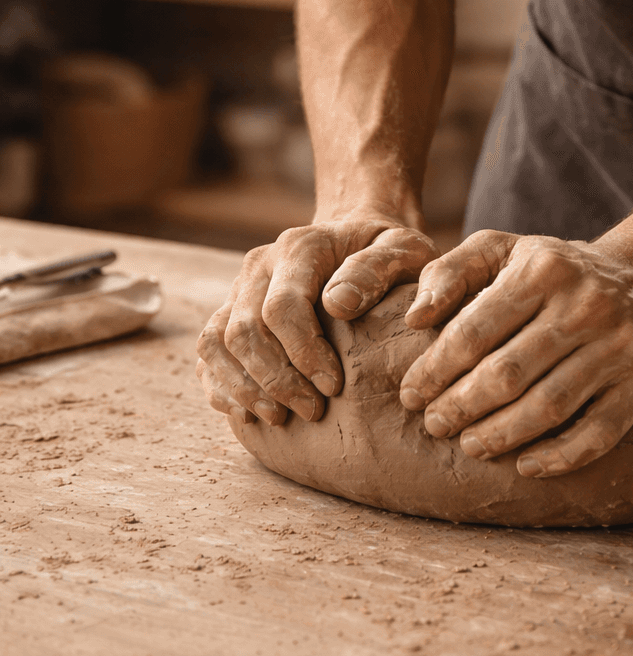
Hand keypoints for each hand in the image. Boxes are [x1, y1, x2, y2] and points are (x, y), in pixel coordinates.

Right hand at [196, 215, 438, 425]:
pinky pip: (208, 354)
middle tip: (313, 411)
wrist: (357, 237)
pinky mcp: (229, 313)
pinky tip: (252, 413)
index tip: (333, 386)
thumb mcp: (402, 248)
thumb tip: (338, 305)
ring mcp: (239, 290)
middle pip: (243, 331)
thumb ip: (376, 269)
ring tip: (280, 418)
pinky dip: (223, 387)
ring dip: (244, 388)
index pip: (282, 307)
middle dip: (275, 380)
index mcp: (299, 247)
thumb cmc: (386, 250)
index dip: (303, 353)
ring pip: (215, 344)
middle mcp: (259, 266)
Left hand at [397, 230, 632, 477]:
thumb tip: (414, 318)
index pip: (475, 330)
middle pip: (509, 373)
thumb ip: (450, 272)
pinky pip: (599, 432)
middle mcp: (587, 304)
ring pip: (550, 406)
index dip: (436, 370)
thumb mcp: (502, 250)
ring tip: (470, 445)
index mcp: (543, 269)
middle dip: (462, 406)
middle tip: (435, 425)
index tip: (411, 396)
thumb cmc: (553, 271)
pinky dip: (560, 456)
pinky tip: (525, 466)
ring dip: (501, 435)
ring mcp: (620, 345)